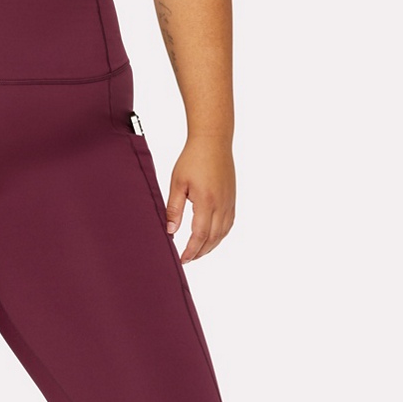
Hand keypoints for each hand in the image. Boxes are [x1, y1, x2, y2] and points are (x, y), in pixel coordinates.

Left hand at [166, 135, 234, 261]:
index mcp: (206, 201)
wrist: (213, 141)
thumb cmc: (193, 159)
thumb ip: (174, 208)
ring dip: (211, 246)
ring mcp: (229, 202)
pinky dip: (220, 235)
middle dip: (200, 252)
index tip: (182, 259)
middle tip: (187, 259)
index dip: (191, 250)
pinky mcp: (232, 198)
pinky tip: (212, 238)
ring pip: (223, 233)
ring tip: (197, 252)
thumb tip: (170, 231)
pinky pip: (229, 223)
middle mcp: (221, 205)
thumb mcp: (177, 183)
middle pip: (213, 238)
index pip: (200, 235)